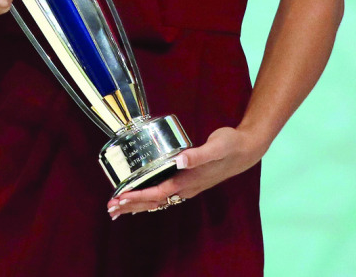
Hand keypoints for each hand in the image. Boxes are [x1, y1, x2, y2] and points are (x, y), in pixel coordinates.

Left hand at [105, 126, 266, 217]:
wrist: (246, 150)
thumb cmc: (229, 146)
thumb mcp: (215, 146)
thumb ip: (197, 154)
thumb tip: (180, 160)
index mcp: (188, 180)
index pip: (158, 193)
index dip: (138, 196)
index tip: (120, 198)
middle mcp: (186, 187)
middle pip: (154, 202)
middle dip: (131, 205)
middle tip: (110, 209)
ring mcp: (187, 186)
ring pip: (158, 201)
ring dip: (137, 205)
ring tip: (117, 209)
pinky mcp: (188, 182)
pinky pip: (165, 195)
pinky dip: (149, 199)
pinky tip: (140, 200)